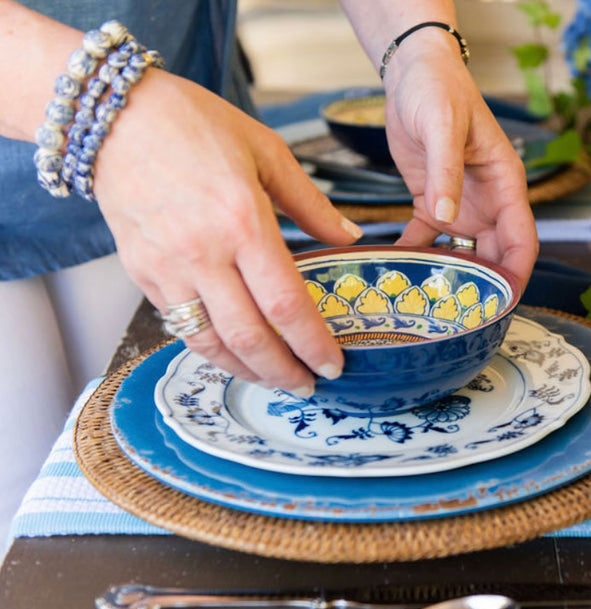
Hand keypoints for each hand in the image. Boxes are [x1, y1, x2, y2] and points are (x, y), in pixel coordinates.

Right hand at [93, 69, 362, 393]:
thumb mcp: (267, 152)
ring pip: (211, 342)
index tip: (333, 363)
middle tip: (309, 385)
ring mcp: (167, 267)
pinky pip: (180, 325)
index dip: (312, 343)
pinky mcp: (141, 272)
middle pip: (250, 337)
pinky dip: (211, 348)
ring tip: (276, 380)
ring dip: (247, 372)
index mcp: (243, 222)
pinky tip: (235, 354)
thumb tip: (350, 236)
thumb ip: (311, 203)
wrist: (114, 116)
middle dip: (285, 372)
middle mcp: (203, 252)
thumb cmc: (195, 125)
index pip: (285, 304)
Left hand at [381, 33, 538, 286]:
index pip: (522, 239)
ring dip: (452, 278)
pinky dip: (415, 257)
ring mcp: (460, 205)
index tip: (505, 303)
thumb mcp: (443, 127)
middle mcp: (488, 201)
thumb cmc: (439, 90)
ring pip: (463, 253)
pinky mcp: (431, 202)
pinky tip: (397, 275)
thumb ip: (446, 172)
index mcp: (505, 184)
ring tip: (432, 307)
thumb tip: (446, 216)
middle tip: (464, 319)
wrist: (413, 73)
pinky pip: (426, 240)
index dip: (517, 274)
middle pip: (495, 256)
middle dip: (485, 288)